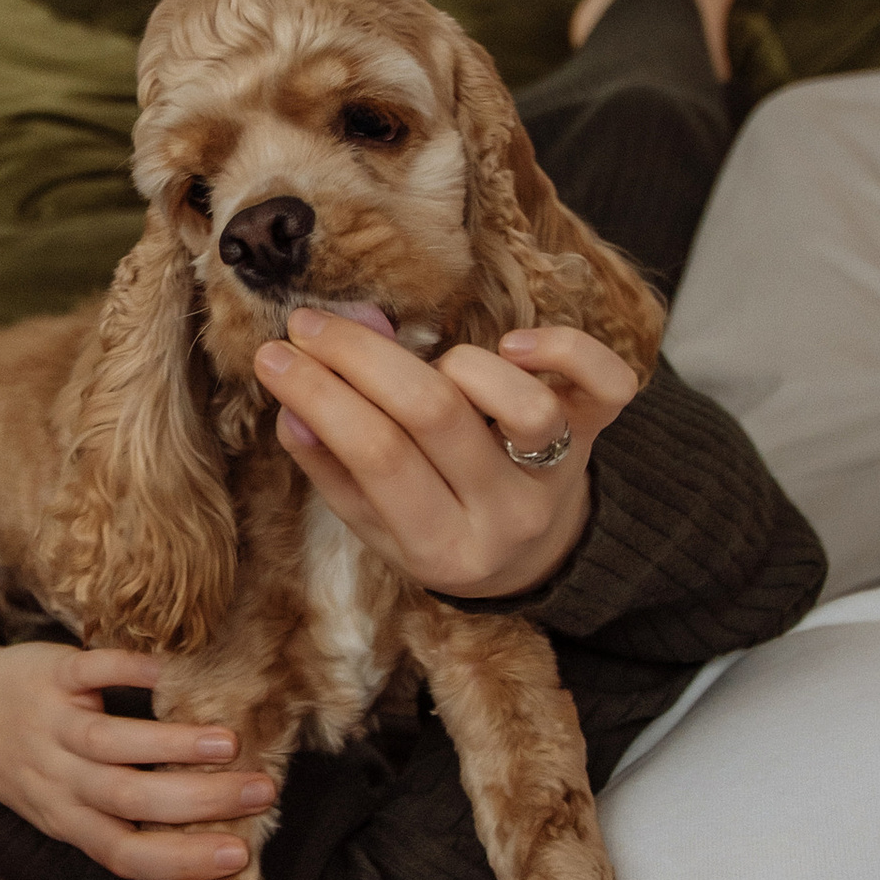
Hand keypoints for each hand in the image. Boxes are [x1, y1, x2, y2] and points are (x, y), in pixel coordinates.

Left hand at [0, 633, 273, 879]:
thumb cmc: (25, 765)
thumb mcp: (60, 808)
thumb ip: (115, 820)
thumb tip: (206, 832)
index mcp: (66, 820)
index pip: (122, 854)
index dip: (180, 860)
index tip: (239, 856)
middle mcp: (58, 779)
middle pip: (127, 800)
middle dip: (198, 801)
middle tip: (260, 792)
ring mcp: (52, 726)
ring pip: (110, 744)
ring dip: (173, 745)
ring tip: (230, 744)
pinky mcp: (52, 675)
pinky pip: (91, 672)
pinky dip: (130, 672)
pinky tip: (172, 673)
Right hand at [252, 309, 640, 602]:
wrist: (534, 555)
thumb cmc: (437, 526)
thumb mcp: (376, 522)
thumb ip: (332, 467)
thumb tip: (289, 404)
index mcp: (442, 550)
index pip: (376, 457)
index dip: (319, 396)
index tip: (273, 355)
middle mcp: (507, 518)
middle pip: (435, 415)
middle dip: (361, 356)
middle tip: (310, 324)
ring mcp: (560, 475)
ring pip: (520, 402)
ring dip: (456, 363)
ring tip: (422, 362)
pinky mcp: (597, 433)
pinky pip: (606, 384)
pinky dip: (565, 350)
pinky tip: (515, 344)